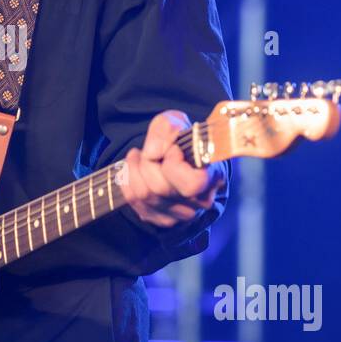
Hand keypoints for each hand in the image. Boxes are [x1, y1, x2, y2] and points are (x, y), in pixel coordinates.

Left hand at [119, 110, 225, 227]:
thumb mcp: (176, 122)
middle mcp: (199, 201)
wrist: (180, 156)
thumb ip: (167, 129)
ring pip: (145, 195)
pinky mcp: (163, 219)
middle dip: (147, 163)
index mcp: (212, 177)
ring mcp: (181, 214)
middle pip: (160, 188)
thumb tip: (153, 152)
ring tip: (138, 155)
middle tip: (147, 150)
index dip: (174, 165)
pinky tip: (134, 170)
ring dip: (134, 171)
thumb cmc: (181, 140)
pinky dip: (128, 182)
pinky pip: (135, 203)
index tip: (172, 149)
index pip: (192, 183)